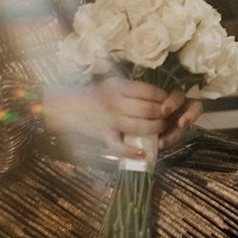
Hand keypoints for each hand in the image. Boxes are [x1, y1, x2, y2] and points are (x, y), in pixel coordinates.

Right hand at [44, 76, 195, 161]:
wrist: (68, 109)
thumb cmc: (94, 96)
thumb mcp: (112, 84)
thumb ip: (131, 89)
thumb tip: (157, 95)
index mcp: (118, 87)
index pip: (148, 91)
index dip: (163, 97)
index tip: (169, 101)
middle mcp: (115, 103)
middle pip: (146, 109)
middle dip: (162, 114)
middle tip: (168, 116)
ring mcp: (109, 121)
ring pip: (138, 126)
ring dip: (154, 128)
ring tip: (161, 128)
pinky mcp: (103, 136)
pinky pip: (119, 146)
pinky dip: (131, 151)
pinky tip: (143, 153)